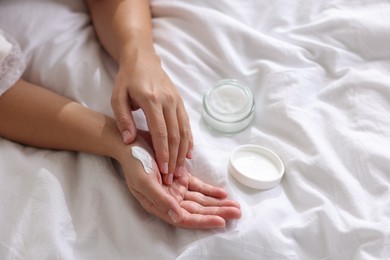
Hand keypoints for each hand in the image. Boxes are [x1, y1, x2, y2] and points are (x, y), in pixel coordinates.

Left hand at [111, 50, 192, 184]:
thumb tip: (130, 141)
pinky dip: (189, 141)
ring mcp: (177, 102)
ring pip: (184, 132)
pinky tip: (189, 154)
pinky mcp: (181, 102)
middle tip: (172, 178)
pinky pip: (187, 125)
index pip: (161, 132)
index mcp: (151, 100)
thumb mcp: (117, 96)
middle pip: (175, 135)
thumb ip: (123, 119)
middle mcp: (168, 101)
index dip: (163, 153)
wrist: (143, 59)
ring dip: (183, 153)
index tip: (163, 170)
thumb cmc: (127, 79)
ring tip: (181, 171)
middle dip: (174, 158)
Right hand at [118, 134, 240, 228]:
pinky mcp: (180, 177)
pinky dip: (210, 190)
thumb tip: (178, 217)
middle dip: (217, 212)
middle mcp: (169, 200)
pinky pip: (198, 187)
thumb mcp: (143, 180)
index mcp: (159, 204)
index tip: (221, 221)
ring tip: (235, 205)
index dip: (203, 221)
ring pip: (200, 200)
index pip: (185, 218)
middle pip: (197, 211)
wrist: (131, 142)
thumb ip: (160, 199)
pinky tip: (222, 193)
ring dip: (217, 203)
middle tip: (237, 213)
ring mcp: (175, 189)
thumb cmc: (134, 161)